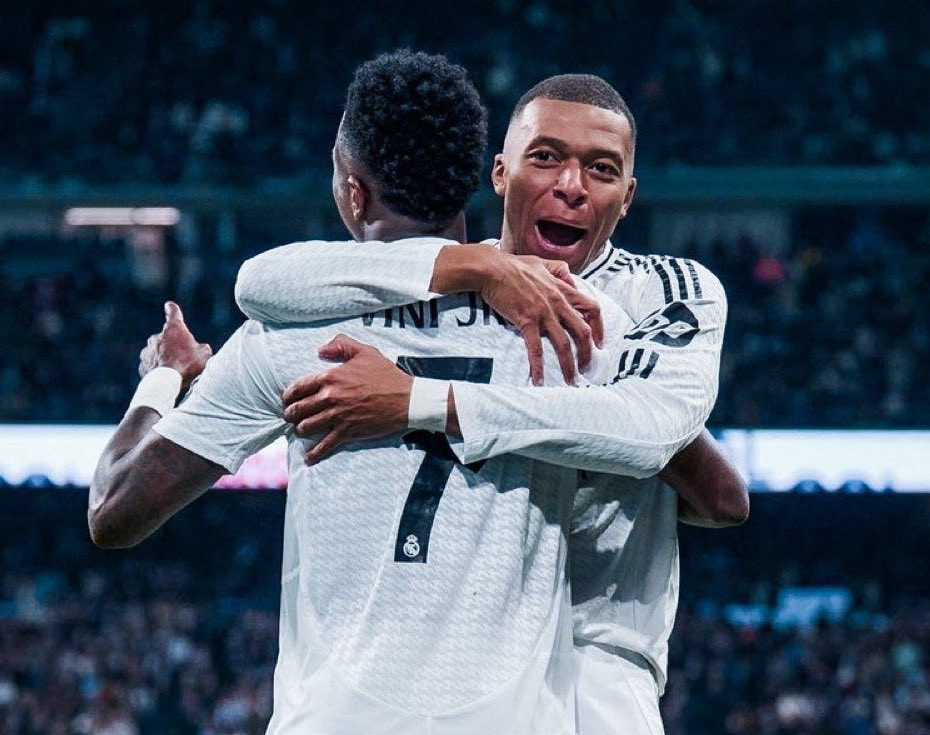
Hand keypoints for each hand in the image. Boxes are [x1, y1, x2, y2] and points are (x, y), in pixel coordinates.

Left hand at [138, 302, 212, 389]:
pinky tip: (166, 377)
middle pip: (167, 338)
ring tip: (175, 371)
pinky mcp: (143, 365)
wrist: (168, 382)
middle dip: (174, 345)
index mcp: (174, 329)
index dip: (172, 309)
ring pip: (157, 351)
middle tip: (184, 358)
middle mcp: (157, 336)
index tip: (169, 306)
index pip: (173, 313)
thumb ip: (202, 348)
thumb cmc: (188, 365)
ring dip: (164, 357)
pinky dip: (158, 369)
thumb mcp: (205, 355)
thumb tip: (201, 349)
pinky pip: (152, 365)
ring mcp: (148, 350)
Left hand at [282, 335, 412, 464]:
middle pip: (298, 409)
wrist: (407, 400)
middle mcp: (330, 397)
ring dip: (300, 430)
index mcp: (331, 377)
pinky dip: (314, 454)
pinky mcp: (347, 432)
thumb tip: (321, 350)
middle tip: (291, 417)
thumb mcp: (365, 352)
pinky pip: (324, 446)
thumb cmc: (387, 375)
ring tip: (301, 431)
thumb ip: (341, 345)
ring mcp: (338, 416)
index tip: (287, 400)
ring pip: (306, 427)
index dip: (288, 396)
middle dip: (290, 414)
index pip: (298, 388)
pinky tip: (308, 458)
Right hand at [478, 251, 603, 385]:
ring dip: (568, 366)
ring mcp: (543, 313)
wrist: (491, 268)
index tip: (599, 343)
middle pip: (582, 332)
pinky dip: (538, 367)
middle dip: (587, 354)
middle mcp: (557, 303)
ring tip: (570, 381)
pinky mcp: (526, 320)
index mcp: (562, 290)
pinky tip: (538, 380)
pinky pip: (536, 349)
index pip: (592, 308)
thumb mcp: (542, 263)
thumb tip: (571, 279)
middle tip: (586, 369)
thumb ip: (559, 270)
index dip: (599, 327)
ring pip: (563, 344)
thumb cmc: (513, 265)